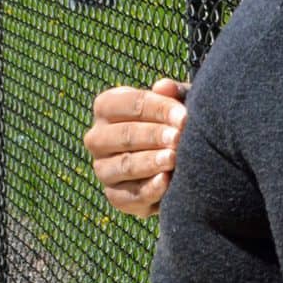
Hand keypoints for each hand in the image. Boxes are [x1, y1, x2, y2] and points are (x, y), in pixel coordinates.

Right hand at [86, 79, 188, 216]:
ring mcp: (103, 168)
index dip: (159, 109)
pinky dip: (149, 189)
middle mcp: (98, 138)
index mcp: (108, 107)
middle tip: (179, 138)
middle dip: (154, 135)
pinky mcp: (115, 196)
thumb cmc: (174, 124)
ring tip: (173, 158)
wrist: (179, 163)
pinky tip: (167, 182)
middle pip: (124, 134)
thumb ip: (173, 94)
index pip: (130, 104)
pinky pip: (129, 195)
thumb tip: (164, 86)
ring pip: (124, 165)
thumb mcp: (178, 106)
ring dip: (150, 162)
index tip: (184, 116)